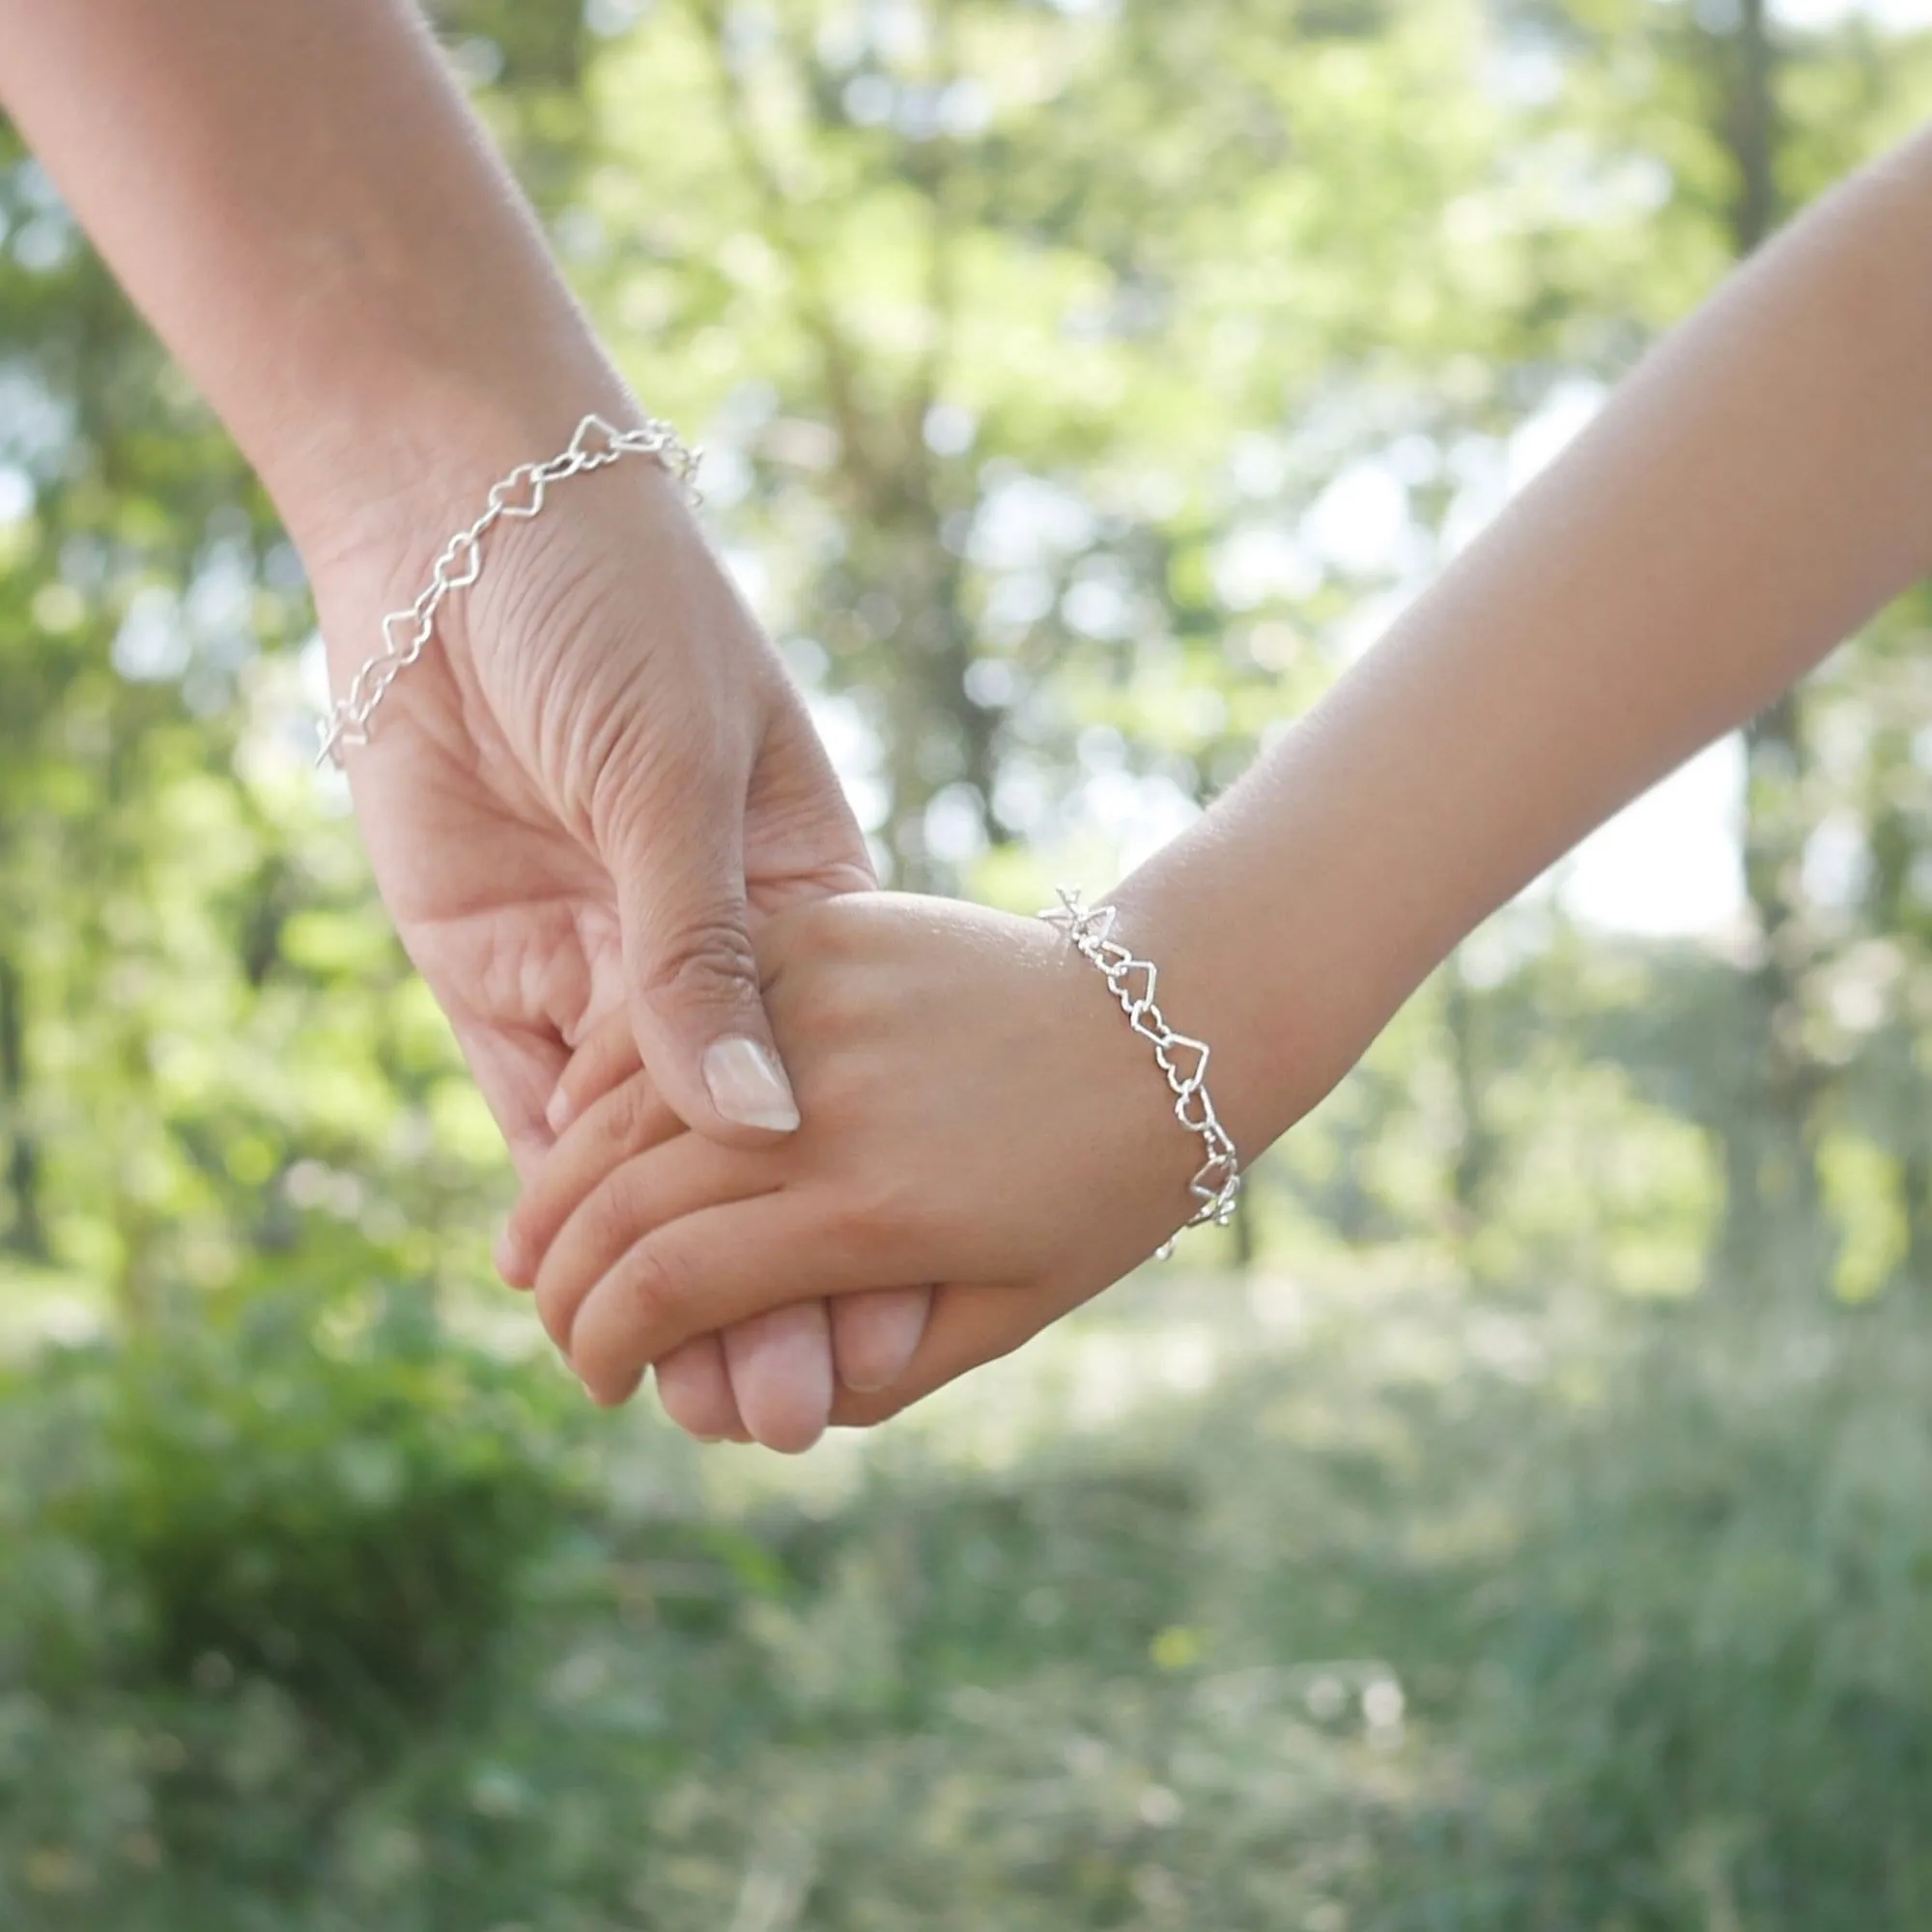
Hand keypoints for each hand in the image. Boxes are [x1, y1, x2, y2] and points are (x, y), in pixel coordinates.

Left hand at [306, 418, 929, 1442]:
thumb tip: (754, 1125)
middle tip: (798, 1405)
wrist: (461, 515)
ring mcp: (606, 966)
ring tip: (717, 1395)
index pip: (841, 1080)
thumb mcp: (676, 772)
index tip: (884, 1311)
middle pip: (748, 1143)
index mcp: (799, 899)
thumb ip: (702, 950)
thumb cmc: (615, 611)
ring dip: (684, 1276)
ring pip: (649, 1154)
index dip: (865, 1196)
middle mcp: (709, 950)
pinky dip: (577, 1215)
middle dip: (776, 1279)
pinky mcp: (504, 975)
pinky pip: (540, 1116)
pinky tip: (623, 1310)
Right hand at [501, 893, 1208, 1427]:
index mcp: (867, 1212)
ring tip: (540, 1239)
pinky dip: (614, 1070)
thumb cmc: (1097, 1190)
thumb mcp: (1004, 1313)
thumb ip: (873, 1371)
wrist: (1165, 1024)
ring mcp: (814, 1007)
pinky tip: (581, 1120)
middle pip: (623, 1197)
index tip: (598, 1381)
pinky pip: (678, 1005)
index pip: (667, 1287)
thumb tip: (757, 1411)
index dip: (605, 1343)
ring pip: (629, 1100)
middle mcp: (824, 1108)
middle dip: (564, 1276)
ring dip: (562, 1179)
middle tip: (552, 1317)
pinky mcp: (817, 933)